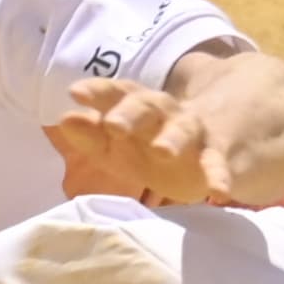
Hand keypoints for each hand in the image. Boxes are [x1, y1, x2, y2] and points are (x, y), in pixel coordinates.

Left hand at [45, 78, 222, 205]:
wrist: (217, 140)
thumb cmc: (153, 143)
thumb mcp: (121, 142)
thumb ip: (93, 134)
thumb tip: (65, 119)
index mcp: (140, 107)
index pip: (119, 93)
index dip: (99, 92)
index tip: (76, 92)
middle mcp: (166, 114)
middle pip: (150, 106)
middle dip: (131, 113)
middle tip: (114, 125)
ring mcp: (194, 133)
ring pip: (184, 130)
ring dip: (173, 138)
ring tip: (162, 150)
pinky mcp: (217, 156)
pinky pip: (218, 164)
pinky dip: (219, 175)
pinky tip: (217, 192)